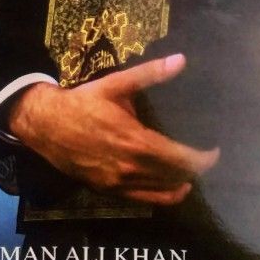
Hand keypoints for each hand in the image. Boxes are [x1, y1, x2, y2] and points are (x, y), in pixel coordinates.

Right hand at [7, 54, 218, 206]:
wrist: (45, 125)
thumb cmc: (83, 102)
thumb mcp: (115, 84)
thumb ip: (150, 74)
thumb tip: (181, 60)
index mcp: (136, 142)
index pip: (181, 159)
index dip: (203, 159)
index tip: (215, 151)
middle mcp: (130, 168)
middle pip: (175, 177)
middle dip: (195, 169)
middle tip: (206, 159)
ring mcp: (118, 183)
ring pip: (161, 192)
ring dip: (180, 183)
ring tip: (192, 172)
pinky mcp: (108, 191)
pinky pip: (143, 200)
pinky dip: (162, 196)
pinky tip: (172, 189)